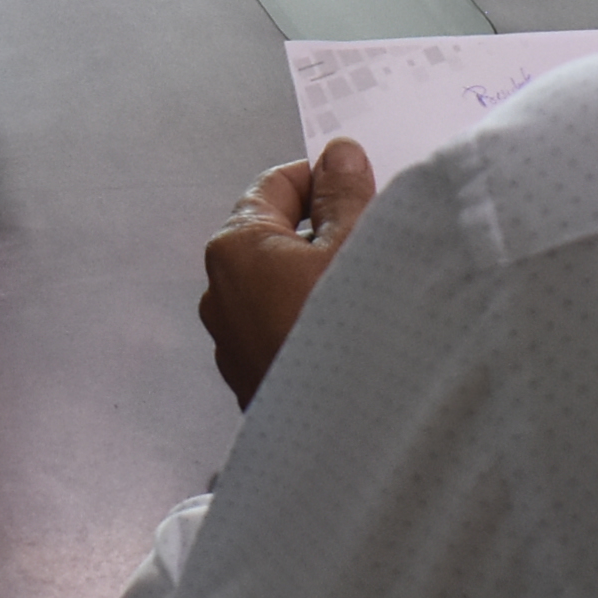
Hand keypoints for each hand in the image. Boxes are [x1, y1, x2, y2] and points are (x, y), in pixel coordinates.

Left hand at [199, 139, 374, 402]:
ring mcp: (234, 343)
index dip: (323, 180)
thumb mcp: (356, 245)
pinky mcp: (254, 381)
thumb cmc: (349, 339)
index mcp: (234, 249)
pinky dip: (315, 321)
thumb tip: (336, 157)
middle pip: (278, 236)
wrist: (349, 440)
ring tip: (371, 293)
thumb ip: (344, 194)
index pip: (275, 184)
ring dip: (324, 281)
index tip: (361, 187)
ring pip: (283, 287)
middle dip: (327, 232)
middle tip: (375, 243)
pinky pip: (285, 330)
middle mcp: (221, 294)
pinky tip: (357, 334)